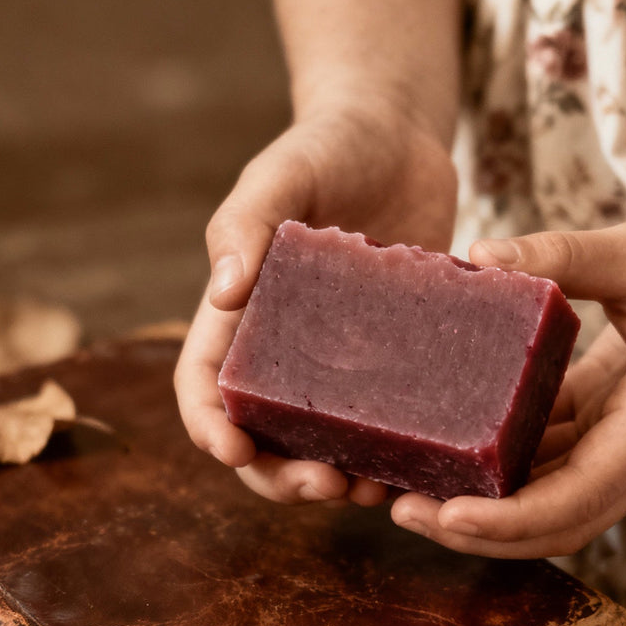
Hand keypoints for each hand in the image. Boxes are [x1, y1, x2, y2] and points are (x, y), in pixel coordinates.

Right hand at [173, 102, 457, 503]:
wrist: (399, 137)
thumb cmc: (326, 146)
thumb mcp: (280, 176)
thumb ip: (245, 224)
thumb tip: (221, 293)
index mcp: (242, 314)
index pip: (204, 385)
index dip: (209, 426)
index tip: (233, 451)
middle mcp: (287, 348)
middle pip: (265, 434)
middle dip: (281, 474)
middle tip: (322, 484)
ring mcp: (344, 359)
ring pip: (326, 441)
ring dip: (339, 475)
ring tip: (370, 489)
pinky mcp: (397, 356)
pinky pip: (392, 416)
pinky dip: (397, 449)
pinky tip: (421, 464)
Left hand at [391, 203, 625, 556]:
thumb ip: (564, 254)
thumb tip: (476, 257)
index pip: (580, 498)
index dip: (510, 519)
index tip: (443, 515)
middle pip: (559, 522)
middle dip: (482, 530)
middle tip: (403, 510)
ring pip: (555, 502)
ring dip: (488, 506)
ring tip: (412, 488)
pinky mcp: (617, 429)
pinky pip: (557, 463)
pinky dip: (507, 467)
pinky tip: (455, 448)